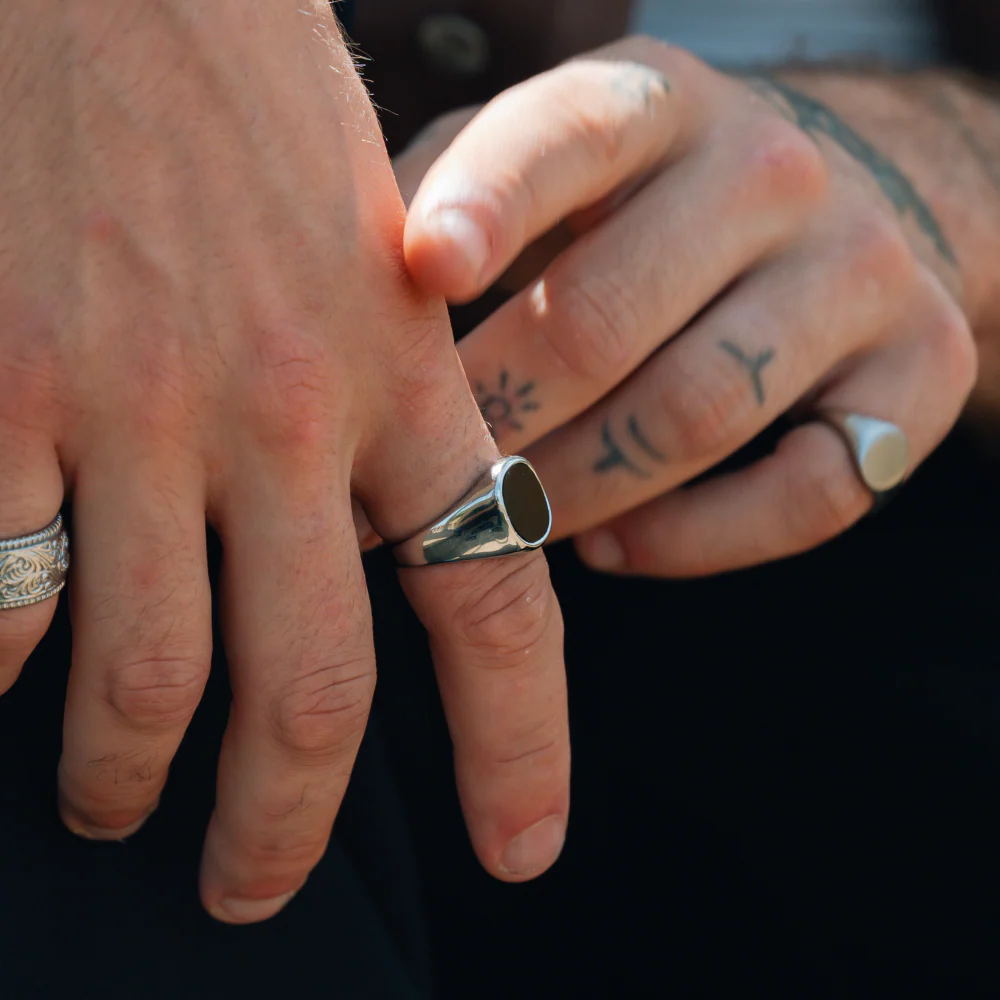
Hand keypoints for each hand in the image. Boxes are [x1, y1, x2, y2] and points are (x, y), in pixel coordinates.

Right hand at [0, 1, 567, 921]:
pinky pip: (4, 598)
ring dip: (128, 773)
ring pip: (147, 676)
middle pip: (308, 691)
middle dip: (283, 821)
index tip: (519, 850)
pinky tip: (8, 696)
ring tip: (116, 809)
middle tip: (255, 888)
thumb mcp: (369, 248)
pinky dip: (4, 672)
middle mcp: (280, 417)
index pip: (493, 601)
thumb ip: (381, 399)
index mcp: (397, 379)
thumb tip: (354, 538)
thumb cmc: (252, 97)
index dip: (515, 744)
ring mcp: (131, 411)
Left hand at [396, 37, 977, 576]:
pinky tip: (615, 545)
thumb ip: (451, 200)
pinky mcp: (919, 369)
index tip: (421, 269)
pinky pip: (807, 493)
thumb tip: (337, 301)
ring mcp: (859, 271)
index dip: (490, 202)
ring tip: (506, 521)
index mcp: (660, 102)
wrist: (838, 214)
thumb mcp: (553, 168)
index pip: (568, 137)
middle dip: (494, 419)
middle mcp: (772, 172)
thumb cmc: (645, 204)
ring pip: (693, 416)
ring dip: (575, 492)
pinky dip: (693, 541)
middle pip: (606, 321)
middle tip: (415, 484)